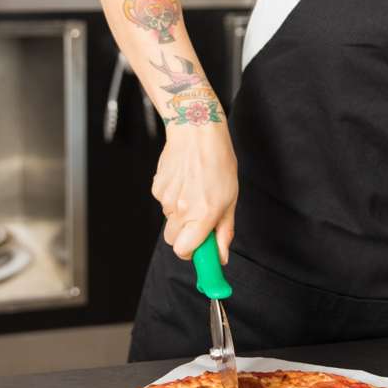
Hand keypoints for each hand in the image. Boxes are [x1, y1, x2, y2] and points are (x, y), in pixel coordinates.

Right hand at [152, 122, 238, 261]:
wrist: (196, 131)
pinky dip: (173, 198)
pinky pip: (163, 203)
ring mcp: (166, 198)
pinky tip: (184, 181)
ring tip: (195, 190)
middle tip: (200, 220)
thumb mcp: (231, 198)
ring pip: (169, 220)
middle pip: (173, 240)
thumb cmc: (218, 161)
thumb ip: (224, 231)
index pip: (184, 251)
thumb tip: (221, 256)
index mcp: (203, 214)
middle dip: (186, 236)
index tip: (201, 251)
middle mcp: (182, 209)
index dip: (192, 253)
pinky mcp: (157, 187)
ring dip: (181, 214)